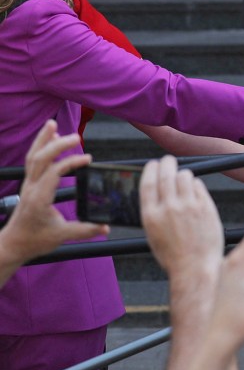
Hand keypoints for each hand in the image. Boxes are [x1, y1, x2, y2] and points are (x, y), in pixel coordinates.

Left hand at [0, 121, 106, 269]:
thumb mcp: (61, 236)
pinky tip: (50, 137)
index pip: (54, 173)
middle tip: (76, 137)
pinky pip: (32, 160)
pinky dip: (40, 146)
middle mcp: (31, 188)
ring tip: (53, 124)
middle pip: (40, 159)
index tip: (88, 159)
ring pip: (32, 156)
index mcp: (39, 199)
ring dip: (42, 140)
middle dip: (57, 145)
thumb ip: (85, 230)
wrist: (12, 245)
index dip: (71, 163)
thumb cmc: (34, 240)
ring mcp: (28, 185)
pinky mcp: (29, 184)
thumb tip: (106, 226)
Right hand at [140, 156, 223, 278]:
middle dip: (166, 164)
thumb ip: (155, 211)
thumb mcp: (154, 234)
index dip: (150, 170)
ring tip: (183, 179)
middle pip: (166, 174)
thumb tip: (157, 190)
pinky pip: (199, 185)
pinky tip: (194, 190)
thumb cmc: (174, 255)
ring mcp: (188, 206)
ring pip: (185, 176)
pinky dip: (195, 184)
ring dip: (183, 174)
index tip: (153, 164)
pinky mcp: (205, 207)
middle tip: (168, 161)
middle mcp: (169, 208)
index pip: (148, 183)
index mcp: (151, 216)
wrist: (195, 268)